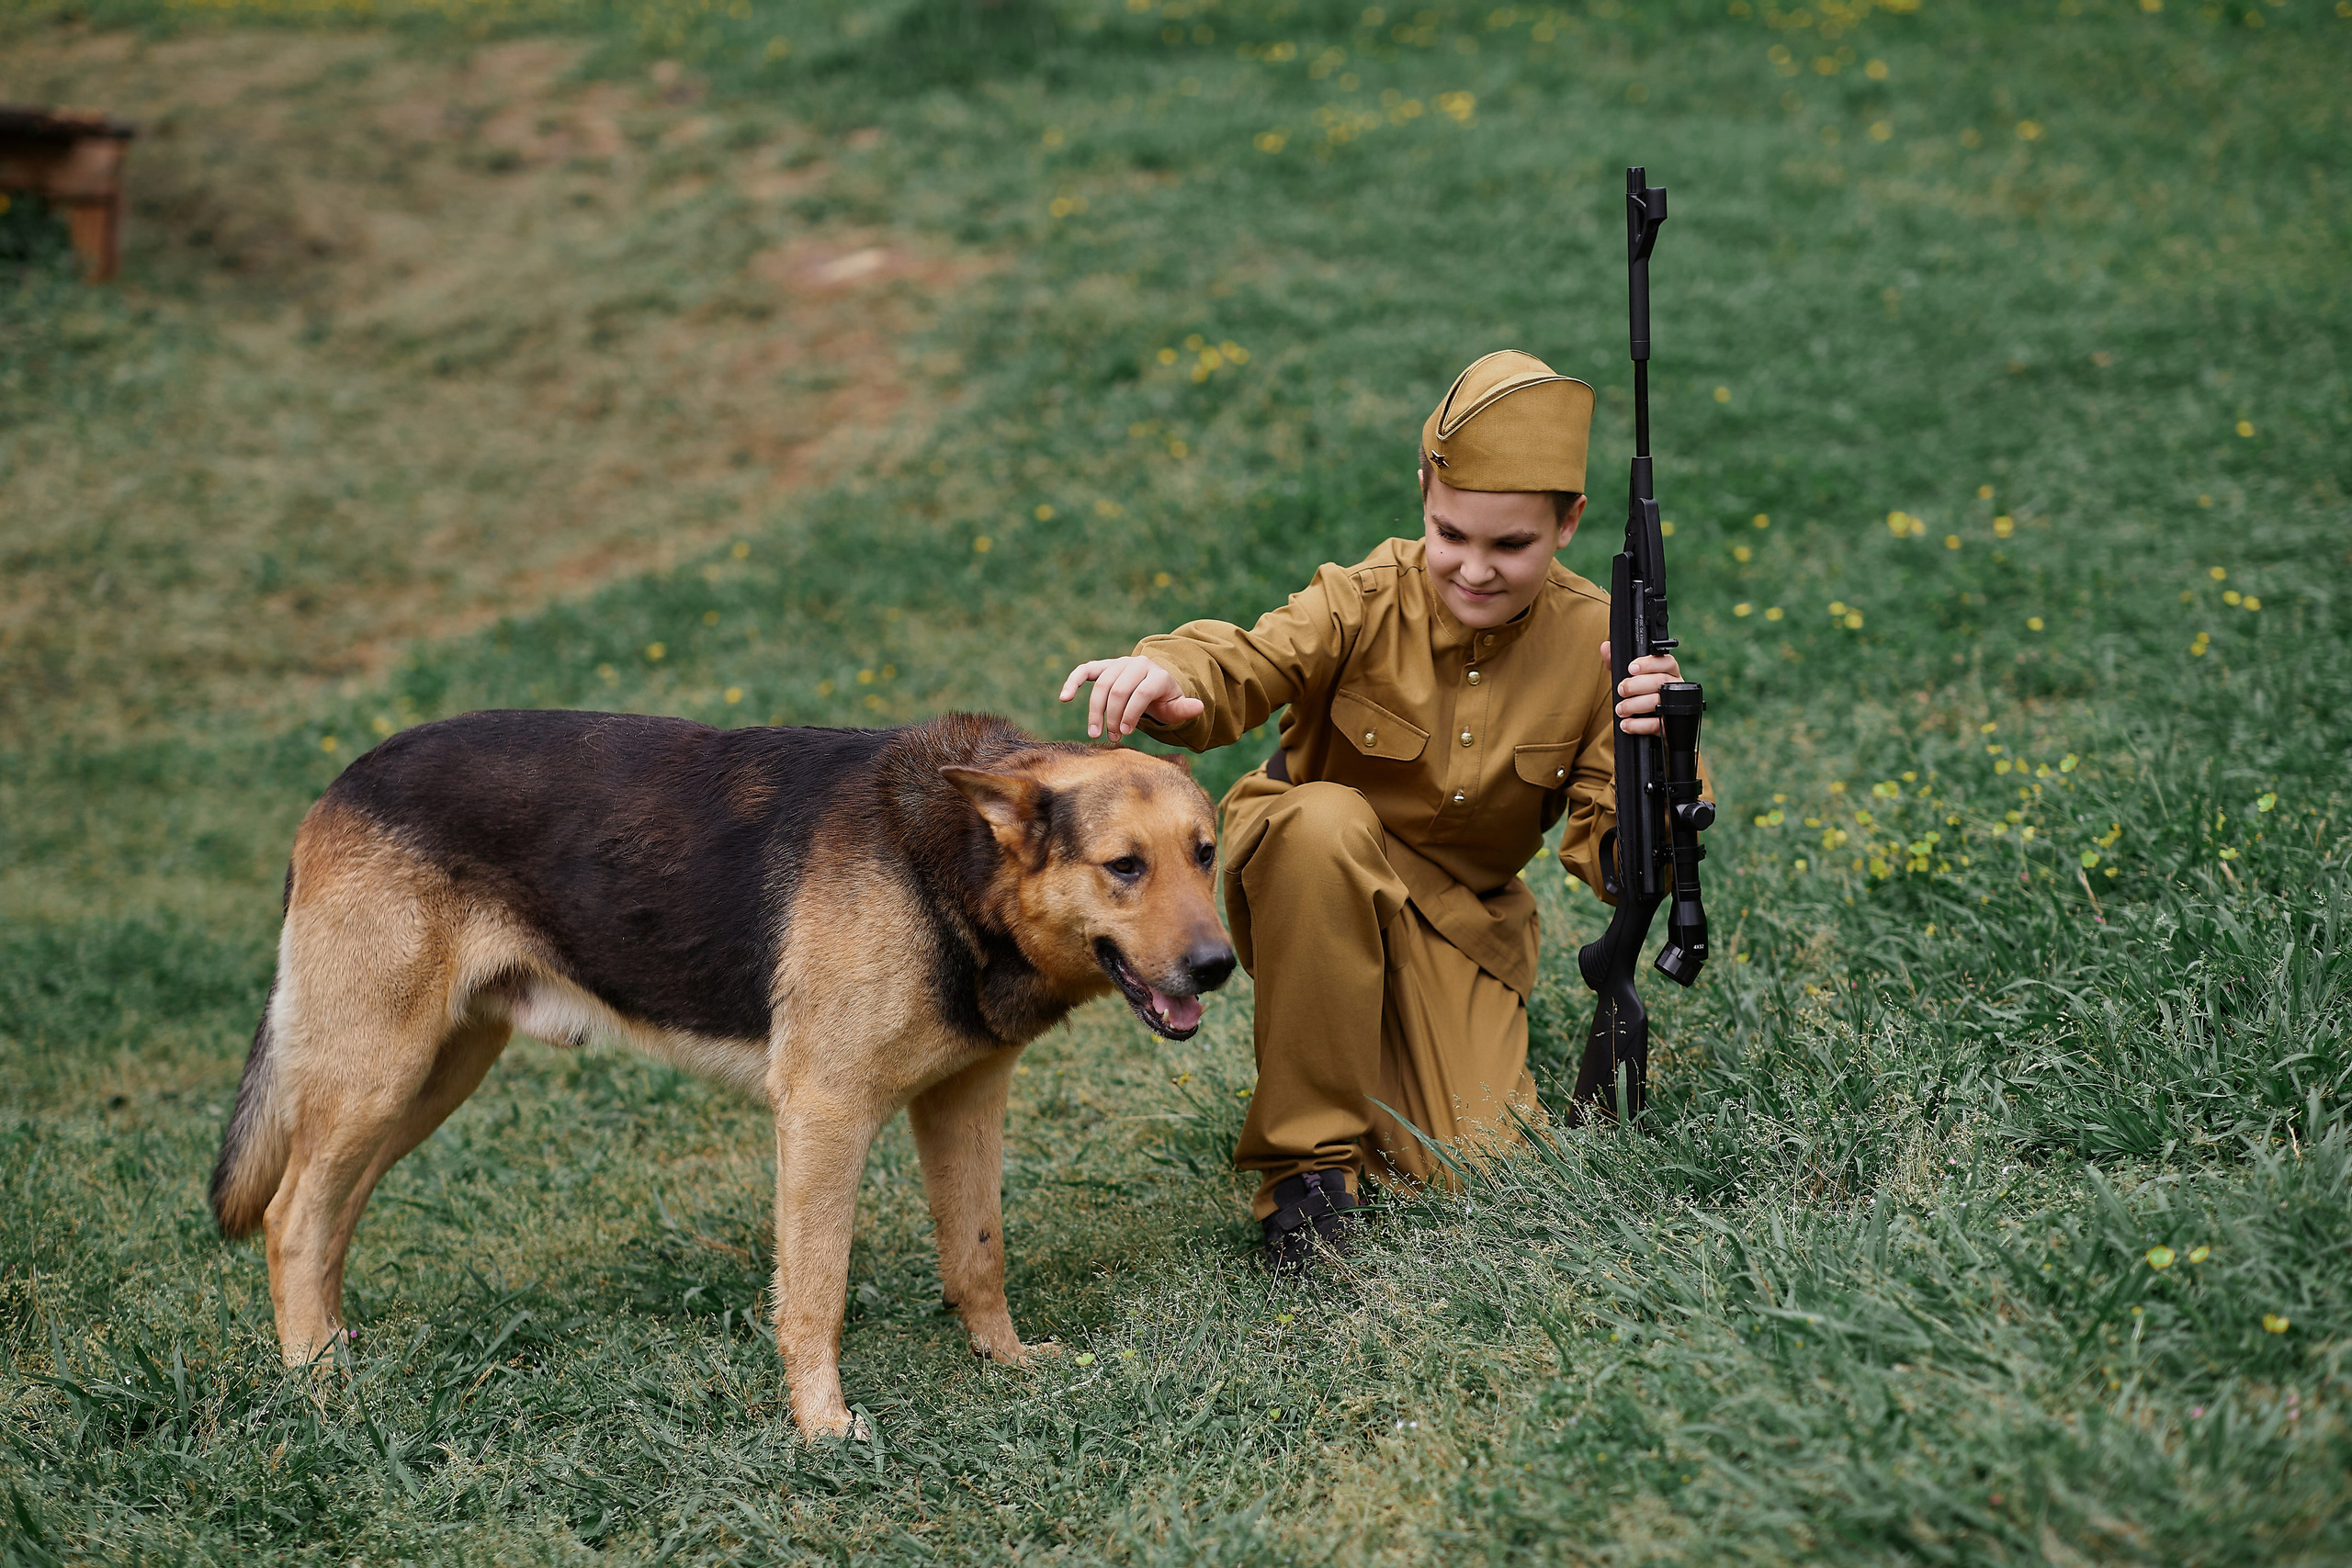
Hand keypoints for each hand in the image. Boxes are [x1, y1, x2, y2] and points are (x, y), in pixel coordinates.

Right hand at [1058, 656, 1204, 738]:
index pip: (1141, 693)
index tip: (1125, 734)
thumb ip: (1184, 708)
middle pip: (1119, 690)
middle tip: (1111, 738)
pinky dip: (1073, 682)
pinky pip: (1085, 670)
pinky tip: (1064, 698)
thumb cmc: (1165, 701)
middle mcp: (1137, 664)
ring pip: (1101, 684)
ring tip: (1095, 732)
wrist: (1154, 684)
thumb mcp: (1176, 706)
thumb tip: (1198, 706)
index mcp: (1157, 674)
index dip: (1131, 714)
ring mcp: (1119, 663)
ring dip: (1095, 710)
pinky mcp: (1104, 666)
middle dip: (1113, 716)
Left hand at [1599, 640, 1682, 736]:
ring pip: (1658, 702)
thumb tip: (1606, 647)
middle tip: (1621, 690)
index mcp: (1668, 672)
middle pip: (1660, 681)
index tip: (1631, 668)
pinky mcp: (1670, 726)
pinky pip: (1657, 724)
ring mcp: (1675, 707)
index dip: (1648, 663)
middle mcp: (1674, 687)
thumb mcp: (1627, 679)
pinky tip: (1626, 724)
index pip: (1665, 661)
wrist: (1649, 724)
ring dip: (1634, 705)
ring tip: (1621, 709)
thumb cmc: (1640, 695)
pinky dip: (1638, 725)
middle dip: (1636, 685)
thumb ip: (1616, 664)